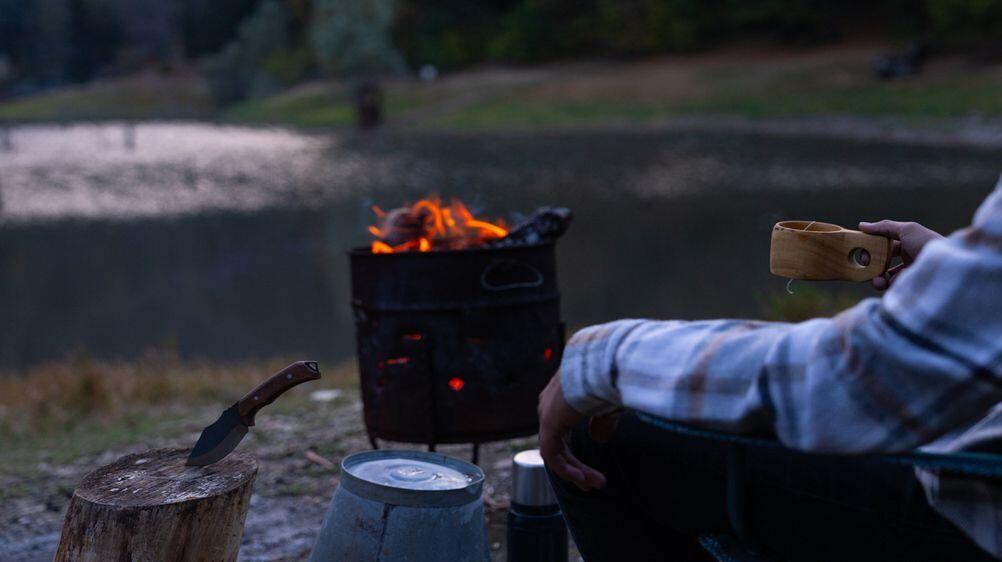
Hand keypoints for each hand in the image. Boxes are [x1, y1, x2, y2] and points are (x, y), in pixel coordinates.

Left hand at [537, 372, 607, 490]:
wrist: (608, 360)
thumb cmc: (613, 375)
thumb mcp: (610, 402)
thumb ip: (603, 420)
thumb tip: (599, 437)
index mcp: (562, 395)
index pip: (560, 431)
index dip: (574, 454)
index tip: (593, 470)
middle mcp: (550, 403)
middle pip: (557, 443)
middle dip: (575, 467)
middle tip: (594, 484)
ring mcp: (547, 413)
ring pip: (554, 451)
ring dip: (574, 472)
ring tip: (594, 485)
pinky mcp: (550, 422)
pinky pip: (552, 454)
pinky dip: (567, 470)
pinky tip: (583, 479)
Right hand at [859, 220, 942, 290]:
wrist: (947, 268)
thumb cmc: (928, 244)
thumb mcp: (907, 230)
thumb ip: (885, 227)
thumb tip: (862, 225)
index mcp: (909, 242)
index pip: (886, 243)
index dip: (873, 245)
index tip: (862, 249)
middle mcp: (909, 257)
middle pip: (883, 259)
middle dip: (871, 262)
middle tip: (864, 264)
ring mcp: (909, 272)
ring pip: (885, 274)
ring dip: (876, 276)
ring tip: (875, 279)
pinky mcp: (909, 286)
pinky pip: (891, 285)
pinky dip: (883, 284)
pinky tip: (882, 283)